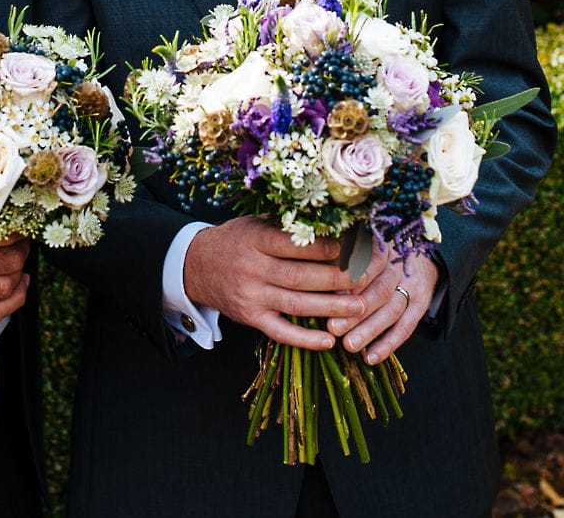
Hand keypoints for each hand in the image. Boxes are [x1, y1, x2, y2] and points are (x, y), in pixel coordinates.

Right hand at [0, 213, 30, 322]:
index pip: (0, 232)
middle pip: (8, 260)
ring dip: (20, 273)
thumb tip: (4, 197)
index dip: (19, 229)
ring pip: (5, 285)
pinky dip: (14, 301)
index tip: (22, 226)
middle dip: (22, 251)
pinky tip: (19, 286)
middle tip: (22, 243)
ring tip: (18, 262)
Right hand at [183, 217, 359, 349]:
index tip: (353, 248)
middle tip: (366, 278)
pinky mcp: (250, 318)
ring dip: (331, 308)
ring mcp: (250, 296)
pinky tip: (329, 340)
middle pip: (300, 276)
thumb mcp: (256, 223)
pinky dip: (304, 339)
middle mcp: (252, 268)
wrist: (197, 265)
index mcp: (255, 239)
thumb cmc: (237, 240)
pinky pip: (280, 332)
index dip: (325, 248)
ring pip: (296, 304)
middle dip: (337, 279)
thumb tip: (333, 221)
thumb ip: (287, 224)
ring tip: (360, 307)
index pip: (294, 244)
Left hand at [328, 250, 438, 363]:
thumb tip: (314, 280)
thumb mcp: (354, 249)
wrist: (414, 257)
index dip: (349, 282)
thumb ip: (336, 260)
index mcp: (379, 247)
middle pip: (379, 290)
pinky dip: (388, 344)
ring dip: (370, 330)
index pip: (366, 265)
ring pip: (392, 310)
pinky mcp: (420, 303)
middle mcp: (398, 265)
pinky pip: (406, 326)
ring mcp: (412, 285)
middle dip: (356, 312)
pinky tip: (371, 357)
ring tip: (349, 345)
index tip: (329, 296)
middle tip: (333, 327)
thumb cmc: (370, 255)